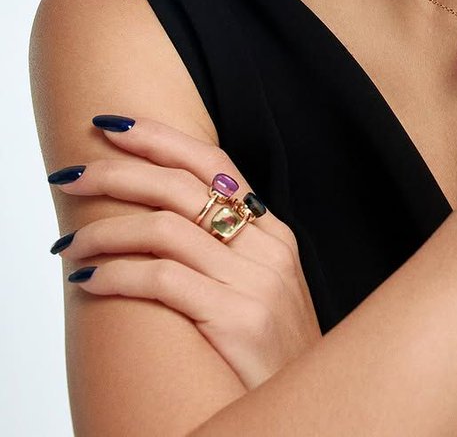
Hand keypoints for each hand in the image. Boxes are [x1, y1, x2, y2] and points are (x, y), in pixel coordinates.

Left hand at [49, 115, 321, 389]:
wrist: (309, 408)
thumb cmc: (272, 354)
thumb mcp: (262, 289)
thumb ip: (229, 252)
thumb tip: (164, 221)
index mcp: (273, 233)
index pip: (213, 163)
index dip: (160, 138)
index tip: (112, 126)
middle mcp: (266, 248)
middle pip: (183, 186)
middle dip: (119, 173)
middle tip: (71, 175)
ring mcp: (254, 282)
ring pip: (165, 230)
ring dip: (105, 230)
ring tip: (70, 244)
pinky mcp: (235, 320)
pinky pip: (162, 280)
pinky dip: (116, 275)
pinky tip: (88, 283)